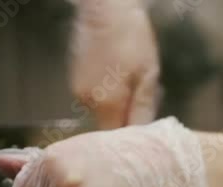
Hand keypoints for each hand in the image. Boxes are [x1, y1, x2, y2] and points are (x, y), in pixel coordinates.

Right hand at [70, 0, 160, 128]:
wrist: (105, 9)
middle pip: (108, 125)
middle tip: (144, 108)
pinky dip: (108, 97)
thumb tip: (142, 135)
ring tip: (132, 89)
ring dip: (117, 108)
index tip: (144, 136)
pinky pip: (95, 99)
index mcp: (106, 104)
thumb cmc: (131, 39)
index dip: (131, 138)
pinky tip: (118, 81)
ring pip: (102, 112)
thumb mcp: (147, 75)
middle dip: (126, 122)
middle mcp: (86, 102)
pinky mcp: (75, 80)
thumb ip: (143, 108)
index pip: (116, 136)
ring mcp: (78, 91)